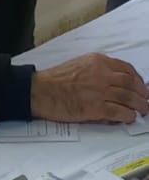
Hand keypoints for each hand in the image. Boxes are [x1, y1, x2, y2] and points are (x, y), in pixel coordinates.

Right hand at [31, 53, 148, 123]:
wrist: (41, 90)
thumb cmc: (56, 79)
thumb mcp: (80, 64)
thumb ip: (98, 70)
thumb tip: (114, 82)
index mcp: (98, 62)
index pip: (126, 69)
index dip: (138, 79)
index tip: (141, 86)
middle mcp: (102, 74)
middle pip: (131, 84)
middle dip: (143, 94)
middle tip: (146, 100)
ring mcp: (99, 91)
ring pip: (129, 98)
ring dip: (140, 106)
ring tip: (143, 111)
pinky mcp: (95, 108)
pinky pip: (119, 112)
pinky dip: (128, 116)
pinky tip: (129, 118)